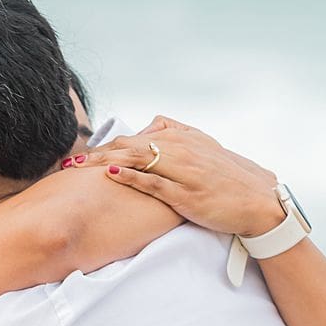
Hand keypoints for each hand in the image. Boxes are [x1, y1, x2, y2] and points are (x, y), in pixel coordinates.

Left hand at [74, 116, 286, 239]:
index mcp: (182, 139)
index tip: (81, 155)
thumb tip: (153, 123)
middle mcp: (180, 150)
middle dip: (95, 155)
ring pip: (136, 161)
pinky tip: (112, 175)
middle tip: (66, 163)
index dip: (105, 147)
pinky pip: (155, 182)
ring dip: (103, 164)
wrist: (260, 202)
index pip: (134, 139)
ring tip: (76, 168)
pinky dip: (133, 177)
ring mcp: (183, 171)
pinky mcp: (187, 193)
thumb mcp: (205, 147)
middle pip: (128, 147)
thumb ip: (178, 132)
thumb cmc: (231, 179)